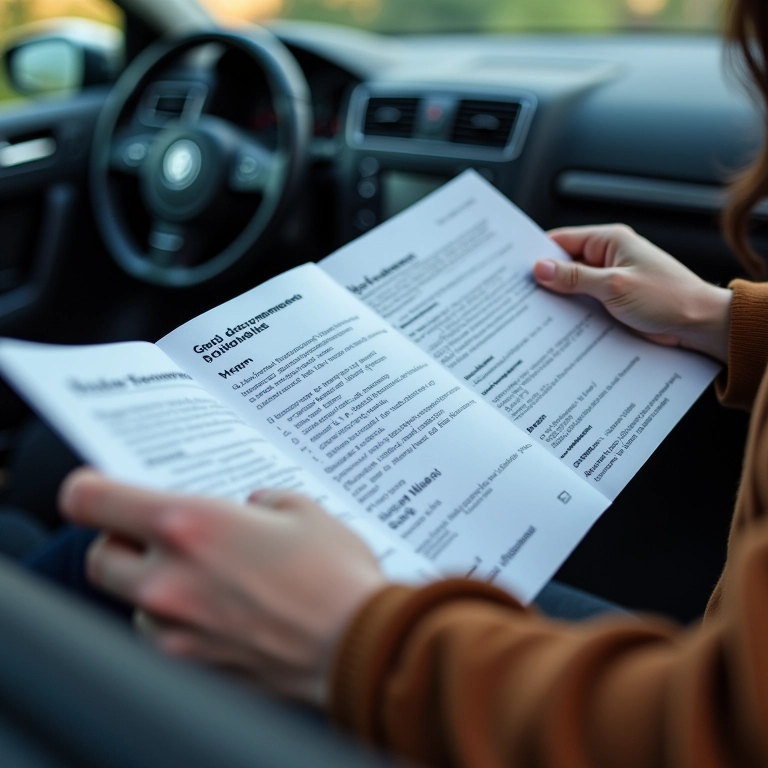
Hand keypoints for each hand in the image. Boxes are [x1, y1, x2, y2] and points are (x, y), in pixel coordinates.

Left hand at [59, 469, 386, 706]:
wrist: (360, 647)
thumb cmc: (335, 574)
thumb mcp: (303, 510)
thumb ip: (263, 500)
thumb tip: (251, 507)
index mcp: (190, 526)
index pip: (92, 500)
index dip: (89, 489)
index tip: (101, 488)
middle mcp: (171, 580)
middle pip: (100, 559)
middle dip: (120, 543)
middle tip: (156, 534)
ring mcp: (179, 631)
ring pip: (132, 604)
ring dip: (154, 585)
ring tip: (203, 575)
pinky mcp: (196, 666)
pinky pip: (165, 638)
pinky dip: (179, 621)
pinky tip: (221, 610)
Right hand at [533, 225, 732, 362]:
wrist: (699, 324)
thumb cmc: (668, 298)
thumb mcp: (614, 286)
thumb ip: (575, 277)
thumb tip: (541, 268)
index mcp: (610, 241)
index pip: (562, 240)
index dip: (537, 254)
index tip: (515, 269)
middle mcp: (609, 256)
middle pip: (564, 264)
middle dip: (545, 279)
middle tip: (521, 295)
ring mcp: (611, 279)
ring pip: (573, 285)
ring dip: (559, 298)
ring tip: (536, 311)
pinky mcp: (614, 300)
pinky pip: (585, 301)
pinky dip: (573, 310)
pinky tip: (559, 322)